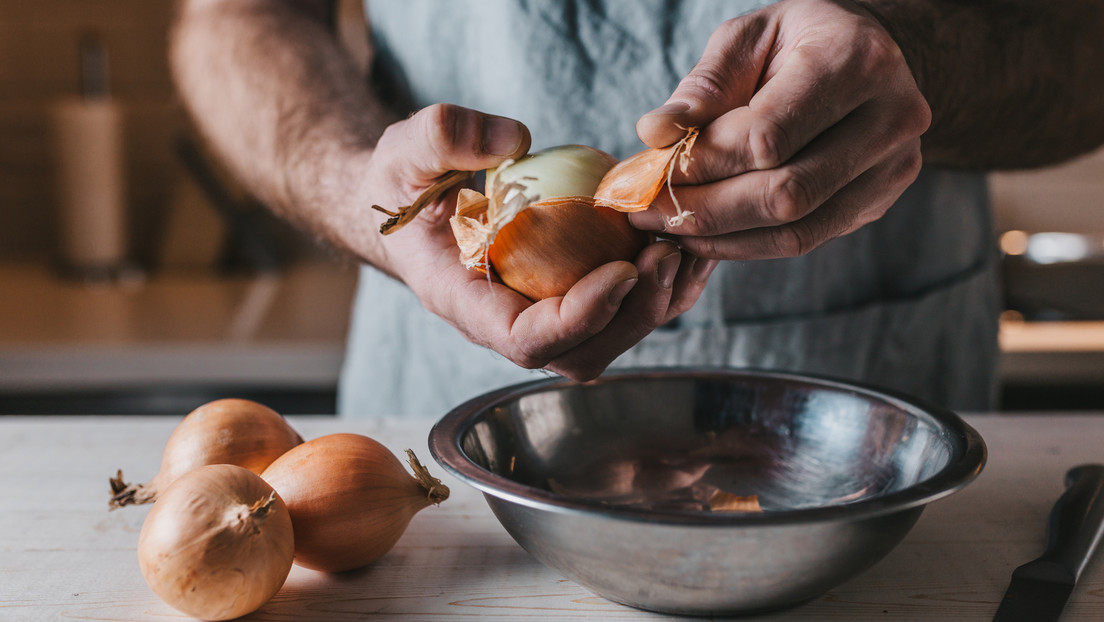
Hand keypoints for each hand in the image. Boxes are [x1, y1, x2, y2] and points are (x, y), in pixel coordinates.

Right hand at [363, 104, 716, 380]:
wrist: (407, 202)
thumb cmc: (401, 181)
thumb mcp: (404, 149)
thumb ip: (443, 136)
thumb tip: (516, 140)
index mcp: (463, 302)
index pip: (525, 340)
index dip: (579, 318)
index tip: (622, 269)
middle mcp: (506, 321)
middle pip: (580, 352)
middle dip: (632, 314)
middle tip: (667, 251)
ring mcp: (539, 313)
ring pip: (609, 338)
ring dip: (655, 302)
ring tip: (684, 244)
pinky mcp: (565, 294)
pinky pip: (620, 308)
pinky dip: (659, 284)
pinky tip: (683, 240)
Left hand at [633, 0, 930, 259]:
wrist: (870, 58)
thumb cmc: (798, 41)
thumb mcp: (749, 38)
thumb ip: (704, 85)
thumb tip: (654, 134)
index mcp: (855, 60)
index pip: (767, 136)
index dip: (703, 163)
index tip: (651, 173)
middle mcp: (890, 117)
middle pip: (786, 192)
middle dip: (706, 209)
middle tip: (647, 213)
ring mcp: (892, 167)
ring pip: (796, 229)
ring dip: (721, 237)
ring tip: (668, 227)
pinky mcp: (879, 201)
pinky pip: (805, 240)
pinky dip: (747, 245)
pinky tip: (706, 236)